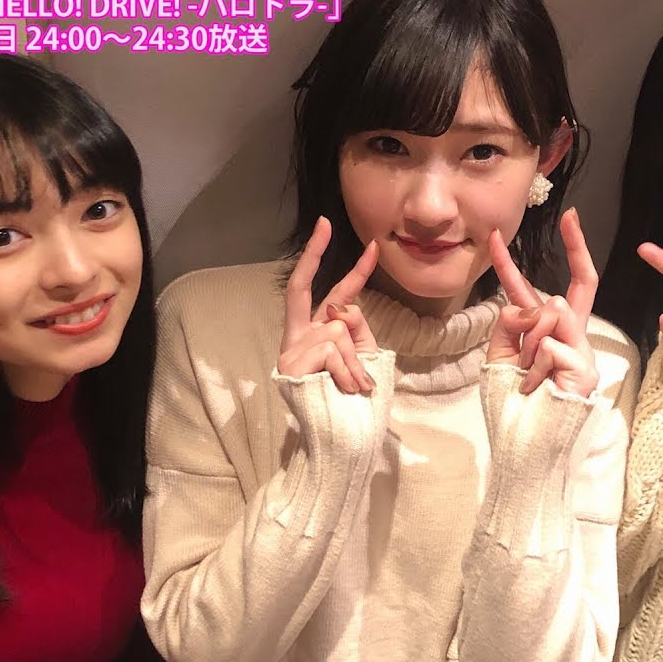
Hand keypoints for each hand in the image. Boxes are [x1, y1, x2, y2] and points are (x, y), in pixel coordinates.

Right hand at [278, 216, 379, 393]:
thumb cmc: (354, 402)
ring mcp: (291, 350)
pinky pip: (332, 348)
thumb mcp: (363, 358)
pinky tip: (344, 388)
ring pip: (337, 328)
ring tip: (354, 386)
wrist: (342, 439)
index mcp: (318, 334)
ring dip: (354, 358)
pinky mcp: (290, 364)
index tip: (372, 246)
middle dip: (313, 252)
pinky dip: (346, 369)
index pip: (336, 296)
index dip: (355, 271)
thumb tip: (340, 309)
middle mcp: (299, 336)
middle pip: (300, 286)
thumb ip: (356, 329)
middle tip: (324, 223)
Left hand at [487, 208, 598, 396]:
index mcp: (541, 335)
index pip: (526, 291)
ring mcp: (580, 351)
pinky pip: (551, 346)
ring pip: (551, 314)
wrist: (524, 449)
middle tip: (558, 255)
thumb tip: (538, 304)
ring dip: (529, 347)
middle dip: (560, 272)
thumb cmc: (511, 408)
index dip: (510, 263)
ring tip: (529, 380)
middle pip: (564, 291)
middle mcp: (566, 338)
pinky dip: (536, 368)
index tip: (494, 234)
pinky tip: (539, 390)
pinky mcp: (586, 367)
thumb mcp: (498, 357)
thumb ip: (510, 324)